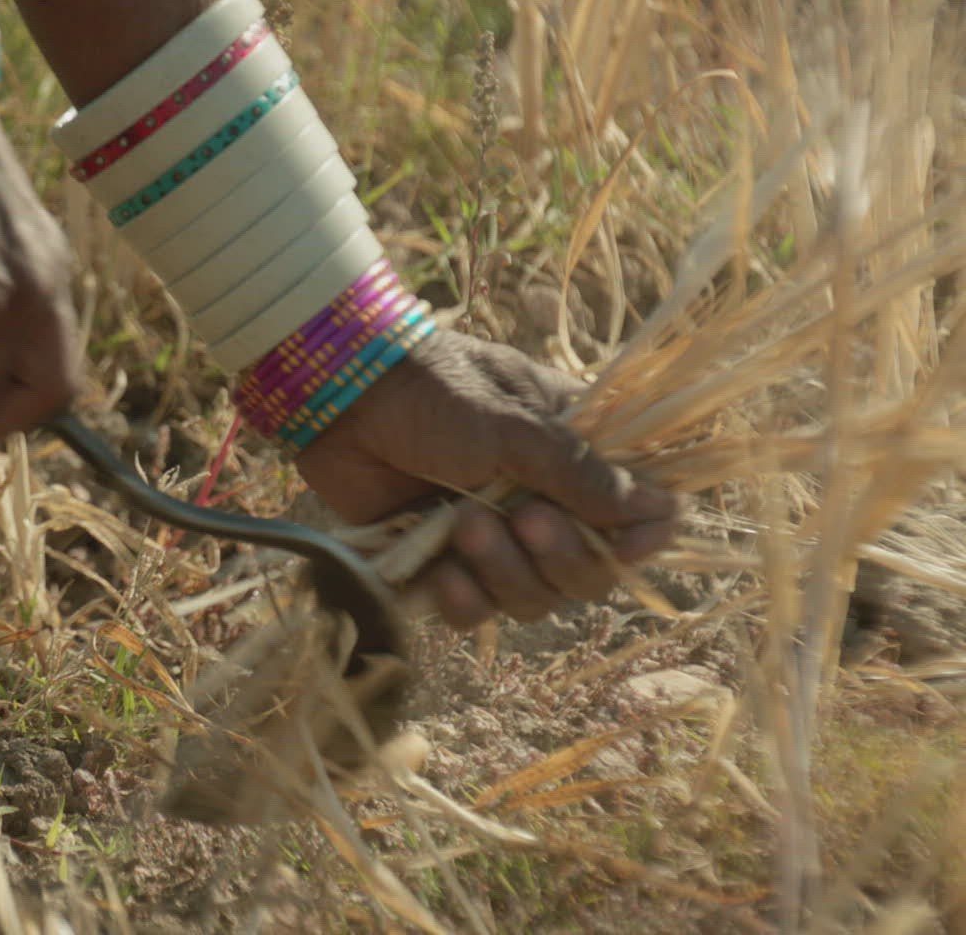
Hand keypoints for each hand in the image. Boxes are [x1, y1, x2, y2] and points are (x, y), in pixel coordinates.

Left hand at [294, 329, 677, 628]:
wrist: (343, 399)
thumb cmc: (434, 392)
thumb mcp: (515, 425)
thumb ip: (581, 475)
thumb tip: (663, 512)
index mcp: (573, 458)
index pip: (638, 515)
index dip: (641, 539)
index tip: (628, 545)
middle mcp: (542, 503)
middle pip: (590, 573)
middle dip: (564, 558)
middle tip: (527, 520)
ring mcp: (492, 538)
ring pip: (534, 599)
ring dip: (507, 573)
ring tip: (466, 527)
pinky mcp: (441, 564)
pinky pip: (475, 613)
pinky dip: (465, 602)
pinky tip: (443, 573)